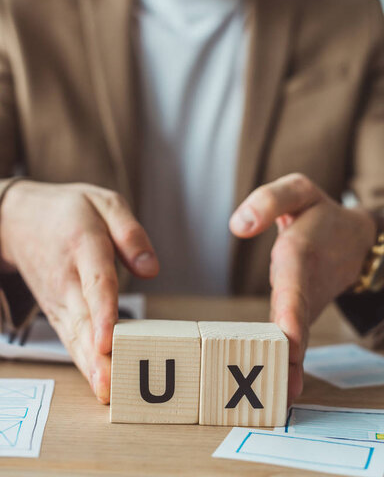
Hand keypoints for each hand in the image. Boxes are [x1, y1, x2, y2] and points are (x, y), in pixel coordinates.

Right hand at [0, 181, 158, 402]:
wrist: (21, 220)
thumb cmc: (70, 211)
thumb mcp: (105, 202)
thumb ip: (130, 232)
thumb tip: (151, 268)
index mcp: (83, 244)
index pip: (96, 281)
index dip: (103, 312)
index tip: (108, 340)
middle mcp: (68, 277)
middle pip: (83, 319)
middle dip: (97, 354)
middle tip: (111, 384)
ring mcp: (59, 297)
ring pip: (75, 335)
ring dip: (90, 365)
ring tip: (107, 392)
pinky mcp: (57, 310)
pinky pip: (70, 338)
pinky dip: (83, 362)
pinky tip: (99, 383)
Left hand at [229, 173, 375, 404]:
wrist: (354, 241)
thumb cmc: (317, 214)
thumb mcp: (298, 191)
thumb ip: (269, 201)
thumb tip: (238, 225)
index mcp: (301, 253)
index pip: (294, 282)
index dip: (291, 310)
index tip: (288, 337)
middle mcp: (304, 283)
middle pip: (295, 319)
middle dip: (291, 350)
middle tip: (285, 384)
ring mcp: (306, 302)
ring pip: (297, 335)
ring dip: (291, 365)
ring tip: (283, 396)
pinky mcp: (301, 312)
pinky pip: (295, 337)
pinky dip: (291, 361)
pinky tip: (285, 386)